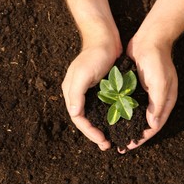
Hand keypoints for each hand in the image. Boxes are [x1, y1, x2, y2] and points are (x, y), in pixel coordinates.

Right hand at [62, 33, 120, 150]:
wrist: (105, 38)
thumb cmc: (94, 55)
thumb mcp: (84, 74)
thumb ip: (77, 93)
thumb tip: (75, 113)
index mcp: (71, 92)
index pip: (78, 118)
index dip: (89, 132)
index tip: (102, 140)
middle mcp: (77, 94)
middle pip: (83, 120)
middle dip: (94, 134)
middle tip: (107, 144)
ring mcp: (88, 92)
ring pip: (91, 115)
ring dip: (99, 128)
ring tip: (109, 139)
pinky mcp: (98, 88)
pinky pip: (99, 107)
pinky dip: (105, 118)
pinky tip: (113, 123)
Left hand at [121, 36, 177, 152]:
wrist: (149, 39)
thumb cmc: (157, 60)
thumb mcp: (160, 82)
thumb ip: (157, 104)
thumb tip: (152, 125)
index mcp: (165, 102)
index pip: (154, 126)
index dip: (142, 137)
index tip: (129, 146)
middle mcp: (156, 100)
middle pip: (145, 124)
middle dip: (134, 135)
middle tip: (120, 145)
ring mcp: (145, 94)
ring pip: (136, 115)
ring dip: (126, 125)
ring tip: (114, 134)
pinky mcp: (135, 87)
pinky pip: (128, 104)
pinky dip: (122, 112)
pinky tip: (111, 117)